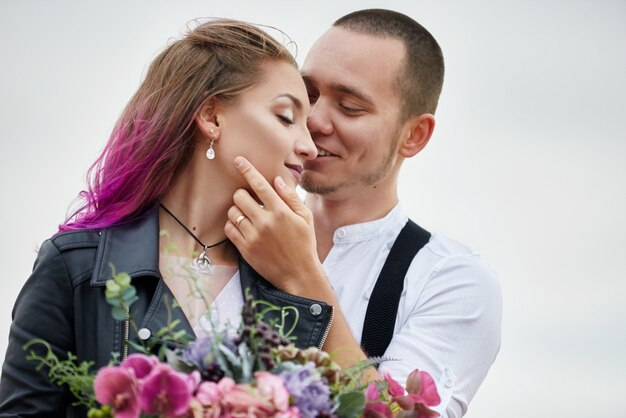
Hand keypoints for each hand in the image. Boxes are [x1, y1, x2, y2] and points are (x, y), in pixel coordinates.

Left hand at [224, 156, 324, 294]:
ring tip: (248, 216)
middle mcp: (265, 222)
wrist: (298, 274)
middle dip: (243, 194)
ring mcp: (253, 236)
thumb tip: (277, 180)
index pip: (260, 185)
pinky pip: (229, 229)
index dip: (247, 170)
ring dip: (238, 210)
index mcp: (281, 212)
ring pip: (233, 212)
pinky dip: (233, 225)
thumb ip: (291, 198)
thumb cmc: (304, 244)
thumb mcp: (305, 218)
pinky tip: (244, 227)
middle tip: (250, 201)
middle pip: (240, 196)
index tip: (238, 160)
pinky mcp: (245, 249)